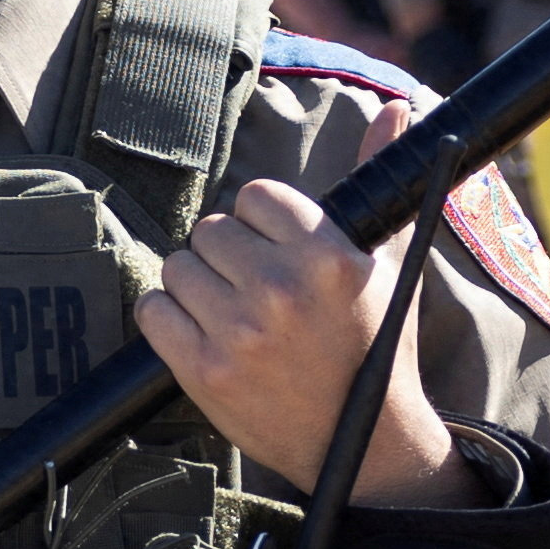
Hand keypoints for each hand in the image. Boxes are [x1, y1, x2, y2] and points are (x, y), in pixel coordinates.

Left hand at [142, 119, 463, 505]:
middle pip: (211, 229)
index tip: (281, 250)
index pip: (255, 195)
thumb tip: (396, 106)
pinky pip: (153, 310)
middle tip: (260, 290)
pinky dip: (170, 319)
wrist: (362, 441)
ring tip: (239, 315)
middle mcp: (280, 290)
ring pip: (177, 265)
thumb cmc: (376, 344)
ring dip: (199, 286)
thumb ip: (380, 177)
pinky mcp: (201, 370)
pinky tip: (207, 336)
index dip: (264, 222)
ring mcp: (237, 332)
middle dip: (230, 255)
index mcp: (327, 256)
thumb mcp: (389, 261)